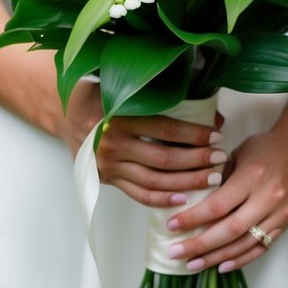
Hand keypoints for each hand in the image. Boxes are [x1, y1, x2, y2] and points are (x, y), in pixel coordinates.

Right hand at [59, 78, 227, 207]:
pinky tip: (183, 199)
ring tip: (211, 179)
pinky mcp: (107, 179)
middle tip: (221, 159)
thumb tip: (212, 113)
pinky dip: (161, 199)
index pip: (166, 129)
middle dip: (197, 161)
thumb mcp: (129, 88)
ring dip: (186, 182)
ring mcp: (108, 165)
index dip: (194, 134)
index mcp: (119, 116)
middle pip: (164, 158)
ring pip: (154, 181)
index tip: (217, 136)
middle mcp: (112, 143)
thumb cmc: (105, 95)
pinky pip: (138, 194)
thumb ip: (167, 98)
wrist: (67, 113)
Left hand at [164, 119, 287, 272]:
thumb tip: (193, 201)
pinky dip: (241, 259)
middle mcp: (268, 197)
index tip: (171, 226)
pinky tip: (222, 265)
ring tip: (192, 265)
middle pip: (229, 229)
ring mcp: (279, 213)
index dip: (193, 218)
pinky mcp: (286, 223)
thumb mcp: (239, 153)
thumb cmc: (266, 147)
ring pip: (244, 243)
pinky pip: (262, 247)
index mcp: (252, 177)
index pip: (218, 205)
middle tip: (175, 253)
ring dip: (216, 257)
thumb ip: (220, 177)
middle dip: (199, 245)